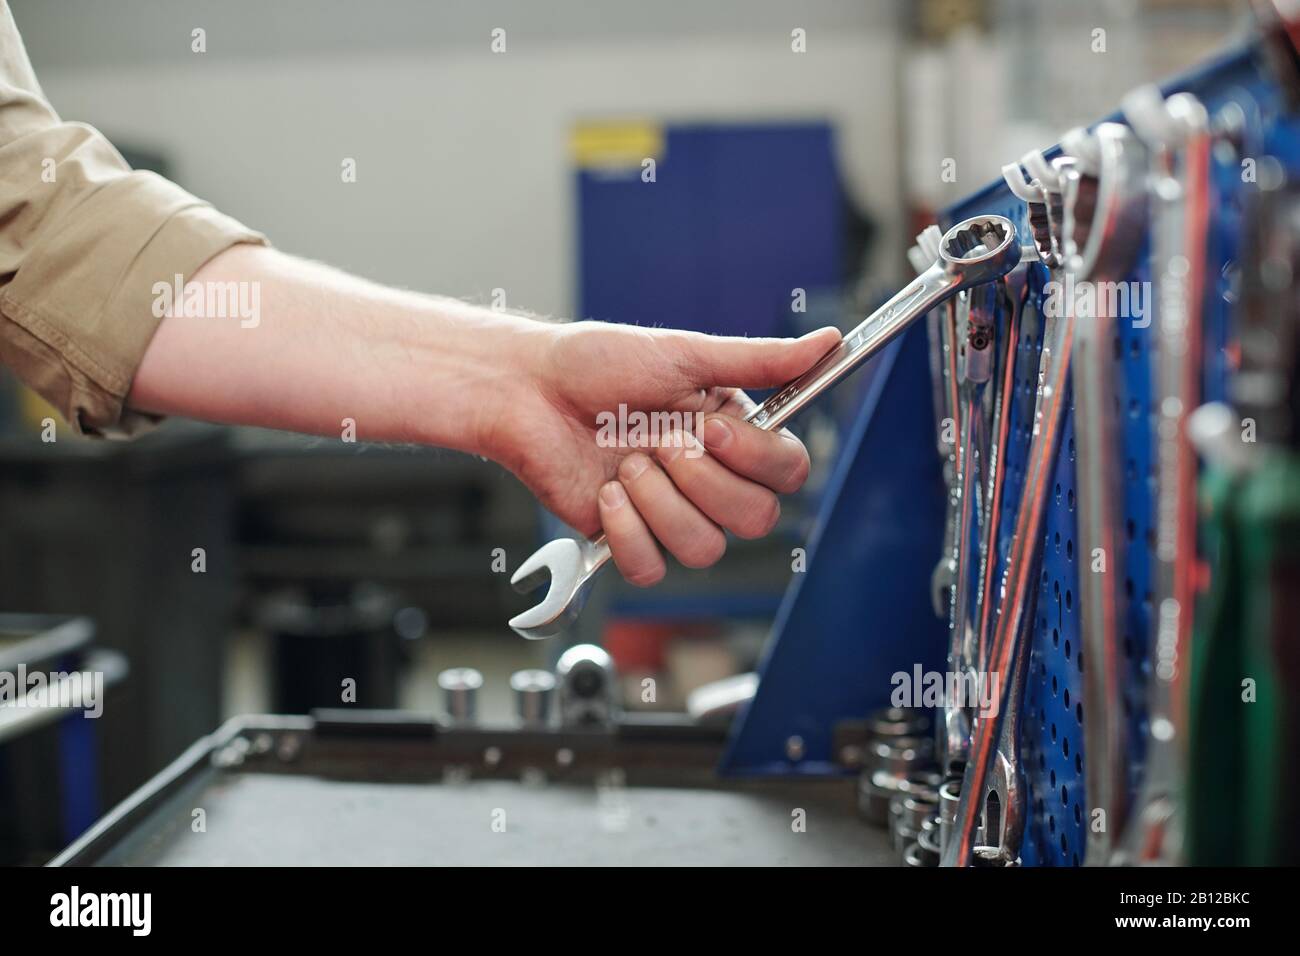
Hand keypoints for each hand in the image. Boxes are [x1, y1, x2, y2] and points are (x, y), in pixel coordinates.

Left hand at [496, 321, 841, 585]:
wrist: (527, 392)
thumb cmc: (598, 363)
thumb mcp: (683, 352)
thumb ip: (759, 359)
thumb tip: (829, 340)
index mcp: (732, 434)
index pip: (788, 471)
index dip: (754, 459)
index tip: (709, 427)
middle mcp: (709, 478)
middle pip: (755, 520)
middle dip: (702, 481)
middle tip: (659, 441)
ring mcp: (670, 513)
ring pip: (705, 549)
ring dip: (660, 504)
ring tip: (625, 464)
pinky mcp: (628, 540)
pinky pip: (653, 568)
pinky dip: (626, 531)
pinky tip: (605, 494)